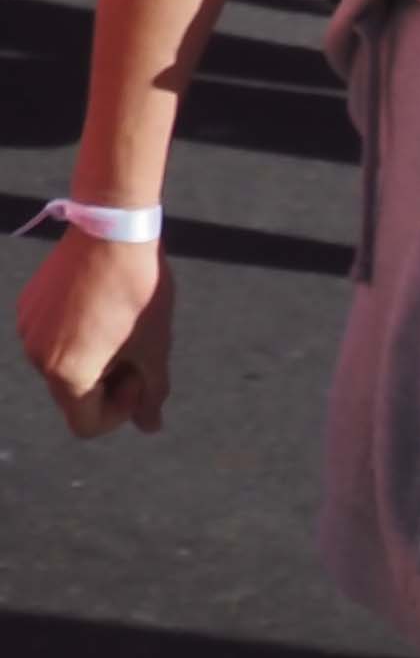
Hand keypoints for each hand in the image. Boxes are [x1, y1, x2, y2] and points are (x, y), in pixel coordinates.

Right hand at [22, 227, 177, 437]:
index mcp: (66, 373)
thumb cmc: (138, 293)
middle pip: (73, 397)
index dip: (120, 413)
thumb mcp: (154, 351)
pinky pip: (53, 341)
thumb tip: (150, 427)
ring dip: (94, 362)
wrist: (112, 230)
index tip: (139, 379)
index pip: (86, 425)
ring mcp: (27, 329)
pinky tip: (101, 312)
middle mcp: (36, 356)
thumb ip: (151, 394)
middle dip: (108, 386)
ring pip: (64, 368)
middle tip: (135, 352)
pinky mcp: (27, 306)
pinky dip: (78, 340)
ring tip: (119, 329)